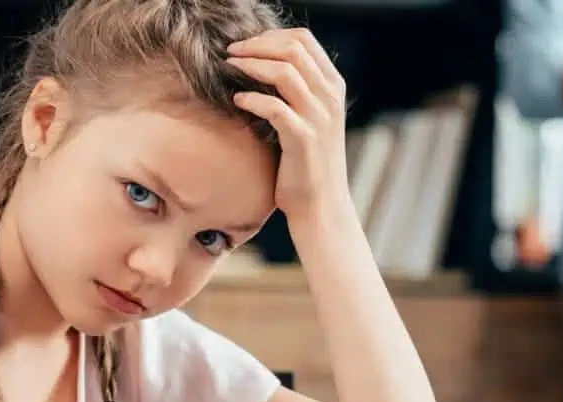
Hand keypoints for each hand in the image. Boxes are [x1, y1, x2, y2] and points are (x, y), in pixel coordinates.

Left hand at [227, 28, 350, 225]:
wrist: (320, 205)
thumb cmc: (308, 163)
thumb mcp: (312, 120)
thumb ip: (299, 92)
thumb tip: (262, 65)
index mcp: (333, 87)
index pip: (304, 41)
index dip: (271, 36)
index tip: (246, 44)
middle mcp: (330, 98)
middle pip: (293, 49)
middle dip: (256, 45)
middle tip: (231, 52)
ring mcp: (319, 118)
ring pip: (284, 71)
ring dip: (250, 65)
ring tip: (229, 68)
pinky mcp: (303, 139)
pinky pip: (274, 107)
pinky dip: (251, 98)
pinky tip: (237, 100)